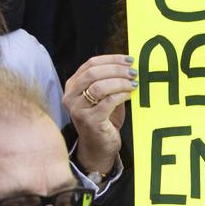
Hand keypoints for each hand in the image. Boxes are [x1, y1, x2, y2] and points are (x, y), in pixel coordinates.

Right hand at [63, 55, 135, 174]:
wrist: (99, 146)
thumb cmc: (104, 118)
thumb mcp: (104, 96)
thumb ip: (110, 80)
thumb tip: (130, 65)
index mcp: (73, 85)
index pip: (90, 64)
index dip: (112, 59)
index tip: (129, 60)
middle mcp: (71, 96)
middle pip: (94, 73)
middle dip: (117, 69)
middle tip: (134, 72)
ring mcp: (78, 109)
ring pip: (99, 86)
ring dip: (121, 82)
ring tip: (134, 84)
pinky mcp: (89, 120)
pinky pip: (108, 101)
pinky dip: (122, 95)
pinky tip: (130, 95)